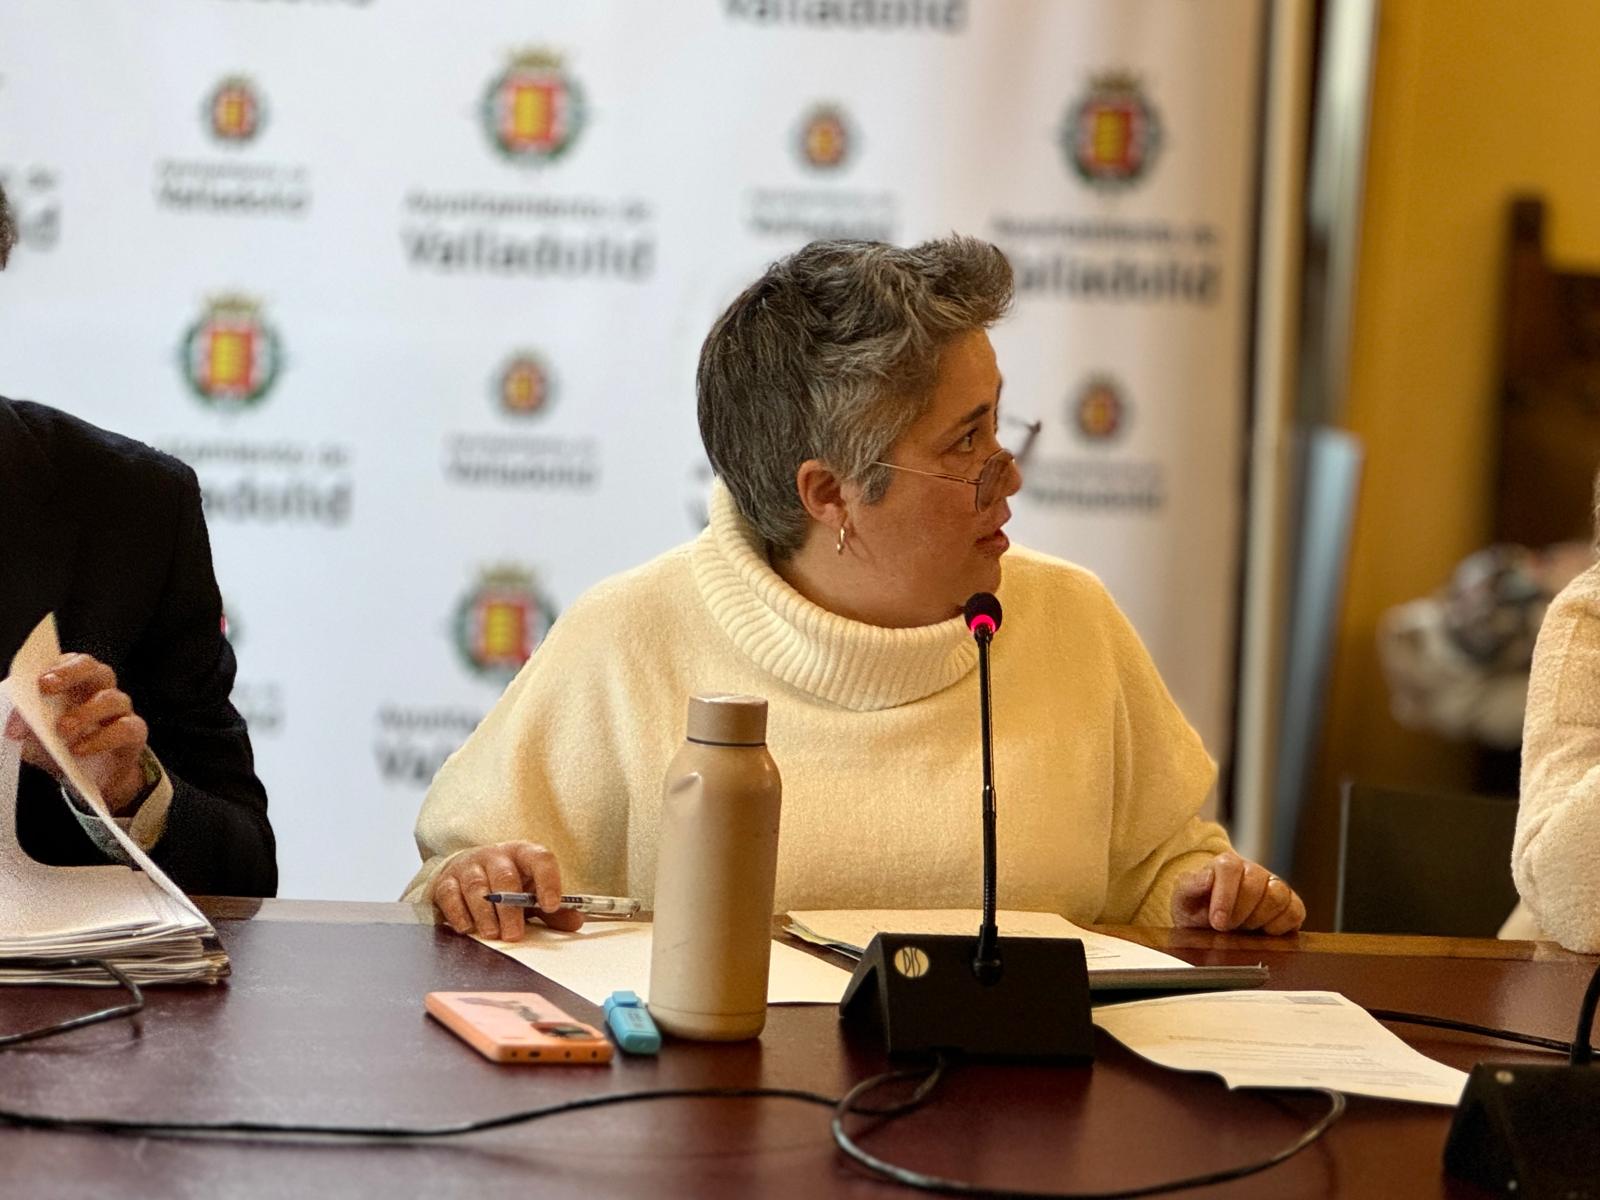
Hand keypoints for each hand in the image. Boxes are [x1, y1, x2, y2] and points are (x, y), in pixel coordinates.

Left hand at [4, 653, 150, 812]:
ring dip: (86, 712)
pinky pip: (127, 729)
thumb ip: (25, 725)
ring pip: (113, 699)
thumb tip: (15, 726)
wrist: (85, 778)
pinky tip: (81, 749)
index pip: (72, 663)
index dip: (59, 668)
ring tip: (63, 730)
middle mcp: (101, 691)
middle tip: (47, 688)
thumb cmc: (58, 746)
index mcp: (75, 684)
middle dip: (72, 674)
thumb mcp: (35, 735)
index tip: (41, 682)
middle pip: (96, 670)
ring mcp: (120, 711)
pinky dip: (103, 738)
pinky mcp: (134, 734)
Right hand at [429, 841, 584, 941]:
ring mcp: (469, 865)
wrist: (468, 871)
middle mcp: (496, 855)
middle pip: (505, 877)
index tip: (551, 906)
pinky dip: (458, 913)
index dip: (548, 881)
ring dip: (485, 914)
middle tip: (514, 934)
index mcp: (524, 854)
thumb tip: (576, 922)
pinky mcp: (446, 880)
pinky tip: (467, 928)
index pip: (541, 859)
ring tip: (492, 934)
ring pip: (477, 887)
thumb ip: (553, 909)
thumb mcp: (532, 893)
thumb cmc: (508, 884)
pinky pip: (450, 895)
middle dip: (510, 909)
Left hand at [1171, 851, 1305, 933]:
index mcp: (1226, 864)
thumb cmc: (1197, 910)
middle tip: (1228, 928)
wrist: (1210, 927)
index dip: (1225, 897)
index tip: (1218, 922)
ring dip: (1258, 920)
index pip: (1230, 869)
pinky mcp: (1290, 905)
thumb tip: (1207, 876)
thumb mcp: (1183, 900)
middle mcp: (1253, 871)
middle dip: (1239, 914)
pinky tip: (1263, 932)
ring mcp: (1274, 887)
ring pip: (1278, 897)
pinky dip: (1280, 926)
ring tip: (1243, 929)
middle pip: (1256, 885)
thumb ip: (1190, 886)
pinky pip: (1295, 911)